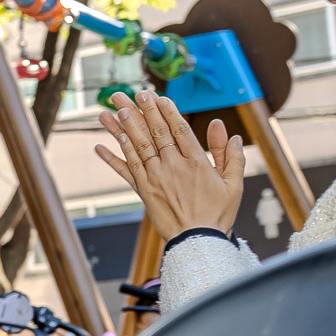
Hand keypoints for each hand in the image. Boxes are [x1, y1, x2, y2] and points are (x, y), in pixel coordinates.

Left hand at [94, 89, 243, 238]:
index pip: (179, 129)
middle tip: (130, 93)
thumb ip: (230, 156)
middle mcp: (173, 166)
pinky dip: (114, 157)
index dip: (167, 112)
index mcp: (196, 162)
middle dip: (142, 111)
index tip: (157, 96)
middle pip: (155, 133)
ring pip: (137, 147)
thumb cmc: (217, 214)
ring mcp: (156, 178)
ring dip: (124, 127)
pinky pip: (127, 171)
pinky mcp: (144, 191)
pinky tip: (102, 145)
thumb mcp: (233, 184)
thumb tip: (231, 133)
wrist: (197, 242)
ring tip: (114, 110)